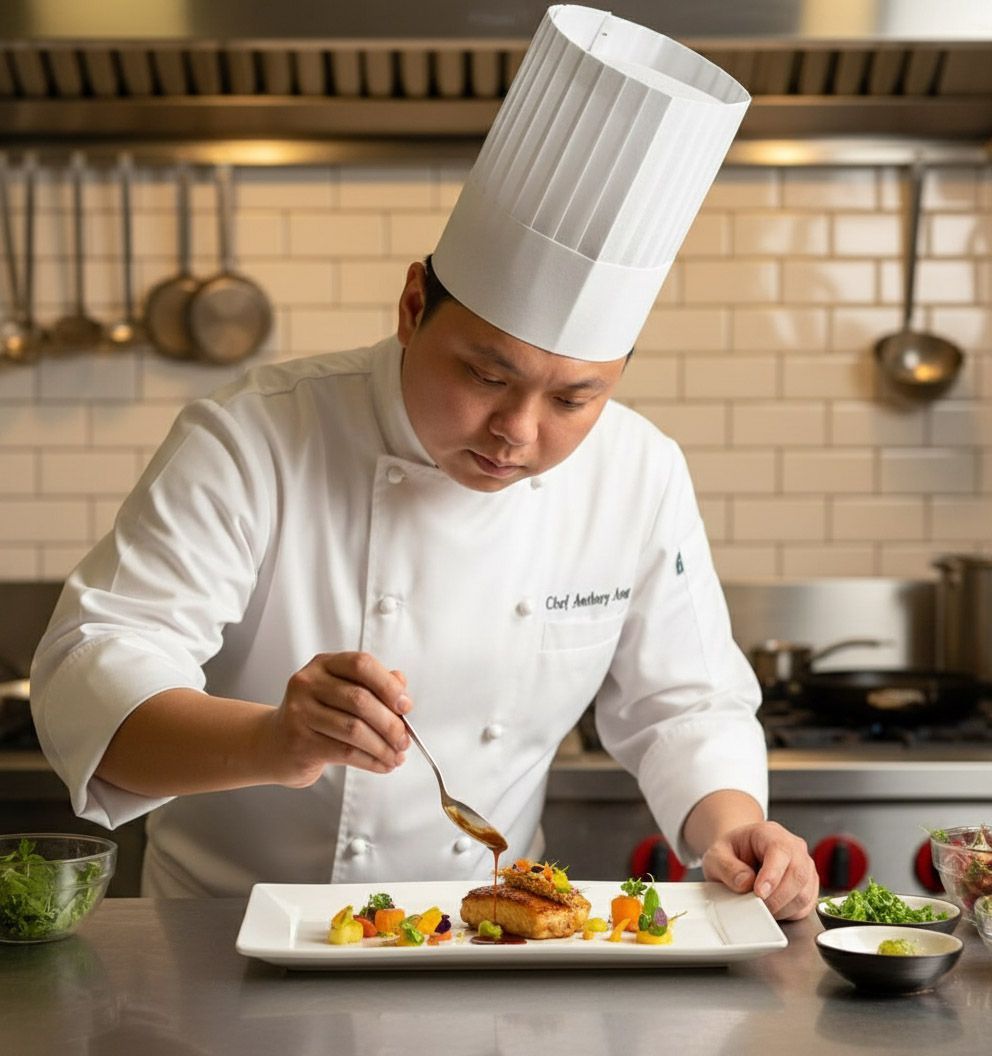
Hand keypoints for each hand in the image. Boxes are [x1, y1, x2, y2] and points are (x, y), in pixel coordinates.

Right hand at [262, 652, 410, 787]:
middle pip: (360, 700)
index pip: (361, 664)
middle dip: (391, 723)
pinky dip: (371, 761)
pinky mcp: (300, 741)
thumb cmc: (315, 715)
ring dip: (383, 746)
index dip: (388, 685)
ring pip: (354, 729)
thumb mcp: (342, 692)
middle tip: (405, 739)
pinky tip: (382, 764)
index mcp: (324, 664)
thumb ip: (373, 686)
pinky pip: (345, 752)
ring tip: (396, 756)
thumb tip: (402, 690)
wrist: (274, 743)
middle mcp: (309, 683)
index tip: (405, 705)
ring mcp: (300, 712)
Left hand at [701, 820, 817, 920]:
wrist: (741, 856)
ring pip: (804, 894)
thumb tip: (745, 883)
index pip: (780, 851)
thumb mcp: (716, 855)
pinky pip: (806, 906)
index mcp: (770, 833)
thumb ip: (727, 867)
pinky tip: (772, 908)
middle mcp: (793, 848)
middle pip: (798, 874)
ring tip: (761, 906)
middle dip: (776, 897)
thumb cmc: (732, 853)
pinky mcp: (809, 887)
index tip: (759, 893)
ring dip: (782, 908)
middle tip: (756, 906)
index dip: (772, 875)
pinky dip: (788, 913)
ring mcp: (805, 867)